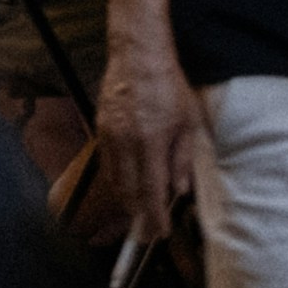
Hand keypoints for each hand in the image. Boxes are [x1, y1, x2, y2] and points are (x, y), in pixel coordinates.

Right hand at [89, 42, 201, 246]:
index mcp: (150, 141)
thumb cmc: (167, 85)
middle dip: (137, 216)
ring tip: (137, 213)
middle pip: (127, 191)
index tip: (159, 233)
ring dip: (124, 201)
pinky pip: (106, 163)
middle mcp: (125, 142)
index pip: (151, 191)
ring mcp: (109, 136)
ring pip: (113, 180)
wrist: (138, 55)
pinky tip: (125, 185)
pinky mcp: (100, 128)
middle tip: (146, 232)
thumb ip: (183, 158)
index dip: (154, 217)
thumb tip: (179, 189)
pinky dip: (116, 180)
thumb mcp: (187, 122)